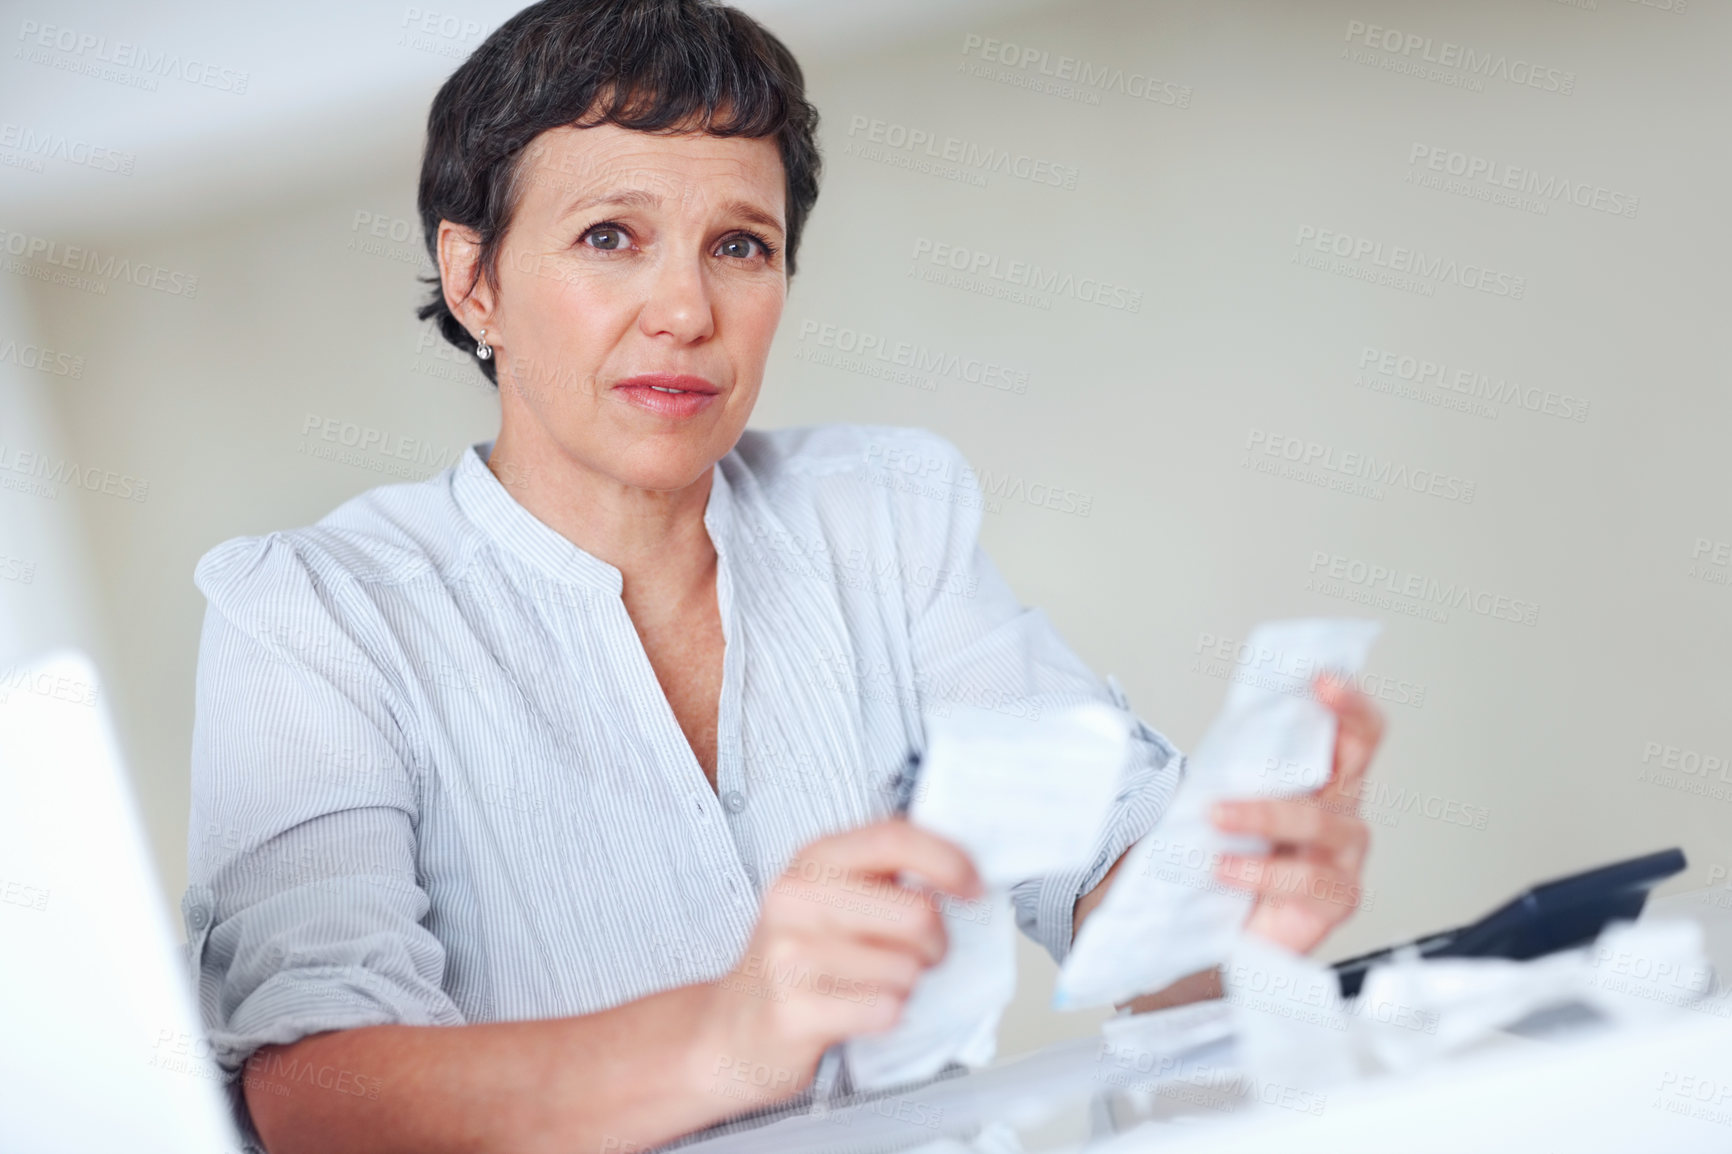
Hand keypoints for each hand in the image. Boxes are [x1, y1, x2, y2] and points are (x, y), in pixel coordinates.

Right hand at [691, 819, 981, 1109]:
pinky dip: (888, 1016)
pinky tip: (860, 1010)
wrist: (731, 1028)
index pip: (895, 838)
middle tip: (919, 956)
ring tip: (875, 985)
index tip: (973, 887)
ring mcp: (788, 955)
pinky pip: (885, 1010)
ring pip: (906, 968)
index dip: (949, 861)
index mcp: (813, 859)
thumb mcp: (829, 896)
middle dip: (936, 944)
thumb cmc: (795, 959)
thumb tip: (963, 872)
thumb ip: (885, 876)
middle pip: (917, 912)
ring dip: (907, 986)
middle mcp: (795, 899)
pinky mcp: (792, 1010)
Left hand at [1210, 674, 1384, 954]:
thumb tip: (1226, 724)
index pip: (1349, 730)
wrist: (1218, 931)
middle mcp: (1341, 810)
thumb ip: (1234, 768)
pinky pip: (1307, 879)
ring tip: (1216, 816)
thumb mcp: (1226, 803)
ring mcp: (1344, 856)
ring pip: (1318, 819)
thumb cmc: (1231, 860)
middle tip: (1317, 691)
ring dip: (1263, 813)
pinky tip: (1224, 867)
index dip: (1348, 700)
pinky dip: (1259, 872)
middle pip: (1361, 753)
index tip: (1325, 675)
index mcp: (1320, 781)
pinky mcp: (1337, 899)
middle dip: (1346, 714)